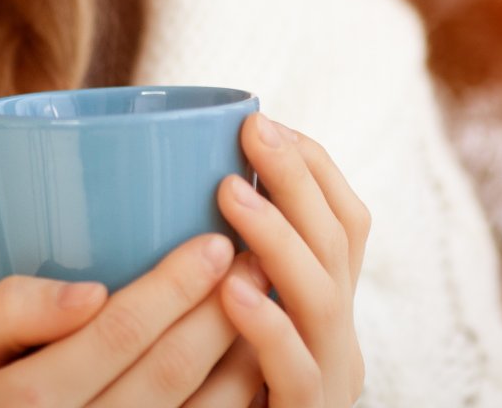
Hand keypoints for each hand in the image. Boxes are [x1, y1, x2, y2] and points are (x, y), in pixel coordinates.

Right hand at [0, 230, 264, 405]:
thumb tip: (89, 291)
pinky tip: (253, 371)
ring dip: (242, 361)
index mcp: (31, 401)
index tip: (213, 242)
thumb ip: (8, 311)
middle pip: (169, 372)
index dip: (173, 287)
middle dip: (221, 312)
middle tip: (258, 260)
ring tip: (266, 306)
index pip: (119, 333)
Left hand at [210, 113, 369, 406]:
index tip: (260, 120)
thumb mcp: (212, 318)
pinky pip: (296, 375)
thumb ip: (207, 262)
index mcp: (320, 307)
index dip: (312, 167)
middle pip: (341, 245)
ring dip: (280, 238)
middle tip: (252, 133)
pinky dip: (269, 328)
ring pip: (324, 300)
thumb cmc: (186, 388)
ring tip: (231, 195)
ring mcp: (328, 382)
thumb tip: (157, 183)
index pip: (344, 220)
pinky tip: (234, 292)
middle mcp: (337, 339)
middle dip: (299, 181)